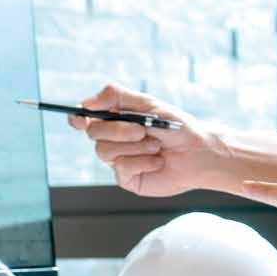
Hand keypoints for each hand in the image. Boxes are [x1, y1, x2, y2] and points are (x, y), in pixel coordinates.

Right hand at [70, 83, 220, 195]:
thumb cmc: (177, 127)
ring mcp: (119, 160)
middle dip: (119, 130)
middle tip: (143, 130)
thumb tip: (86, 102)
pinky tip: (157, 162)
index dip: (78, 118)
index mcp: (115, 120)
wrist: (198, 154)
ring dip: (135, 146)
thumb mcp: (148, 104)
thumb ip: (117, 96)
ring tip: (156, 146)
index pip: (85, 119)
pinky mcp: (128, 179)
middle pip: (93, 133)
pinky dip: (141, 162)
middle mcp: (113, 141)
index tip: (81, 116)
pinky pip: (121, 168)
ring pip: (105, 151)